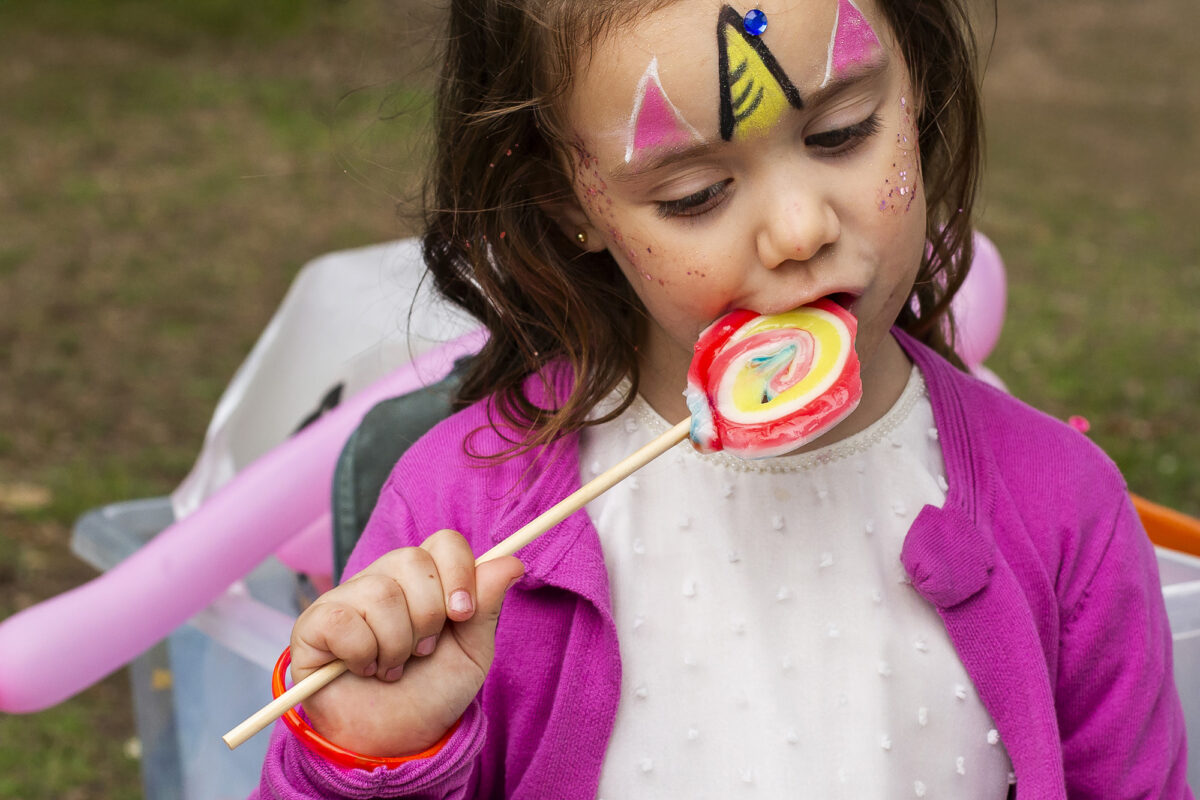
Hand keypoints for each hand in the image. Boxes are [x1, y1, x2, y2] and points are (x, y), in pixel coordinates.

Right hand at [289, 529, 523, 756]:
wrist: (396, 741)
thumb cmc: (433, 692)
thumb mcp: (472, 651)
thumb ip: (487, 605)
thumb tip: (512, 561)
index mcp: (425, 579)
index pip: (444, 542)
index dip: (458, 574)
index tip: (462, 615)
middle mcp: (384, 578)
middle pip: (412, 560)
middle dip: (428, 617)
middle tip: (423, 651)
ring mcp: (346, 598)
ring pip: (380, 593)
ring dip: (396, 645)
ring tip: (393, 667)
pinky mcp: (314, 624)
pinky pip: (342, 619)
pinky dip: (360, 653)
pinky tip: (362, 669)